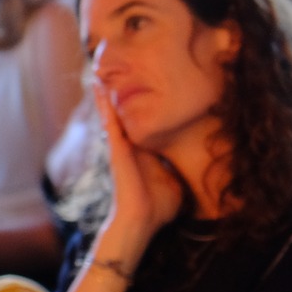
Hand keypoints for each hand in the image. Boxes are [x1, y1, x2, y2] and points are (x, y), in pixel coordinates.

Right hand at [93, 83, 183, 259]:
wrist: (142, 221)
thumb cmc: (158, 207)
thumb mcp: (175, 182)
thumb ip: (178, 169)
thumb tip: (192, 163)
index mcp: (143, 152)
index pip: (141, 123)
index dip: (139, 106)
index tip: (141, 84)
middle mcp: (129, 147)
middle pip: (122, 115)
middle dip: (117, 95)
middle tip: (111, 70)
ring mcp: (120, 147)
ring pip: (112, 115)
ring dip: (106, 95)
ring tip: (100, 72)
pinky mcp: (116, 150)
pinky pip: (110, 123)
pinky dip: (104, 106)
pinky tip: (99, 89)